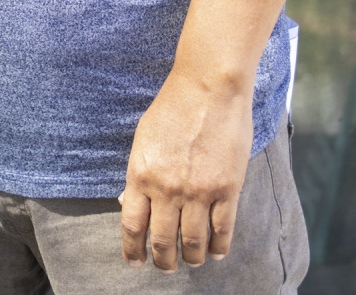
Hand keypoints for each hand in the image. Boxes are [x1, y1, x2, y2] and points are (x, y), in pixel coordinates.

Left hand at [119, 70, 254, 270]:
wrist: (208, 88)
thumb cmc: (172, 109)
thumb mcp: (143, 140)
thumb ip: (139, 174)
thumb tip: (129, 203)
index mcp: (141, 175)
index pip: (132, 226)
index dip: (133, 250)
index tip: (135, 262)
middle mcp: (167, 189)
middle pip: (163, 241)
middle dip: (163, 261)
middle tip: (165, 267)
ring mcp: (198, 192)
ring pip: (193, 242)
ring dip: (192, 258)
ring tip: (192, 262)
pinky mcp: (227, 189)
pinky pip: (223, 229)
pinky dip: (219, 246)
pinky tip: (217, 252)